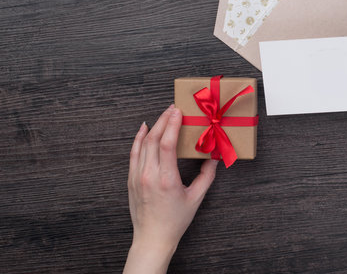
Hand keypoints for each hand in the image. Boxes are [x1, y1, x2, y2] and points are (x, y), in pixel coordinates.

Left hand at [124, 105, 217, 273]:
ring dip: (152, 127)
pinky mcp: (131, 180)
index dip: (172, 125)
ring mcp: (137, 177)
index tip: (177, 112)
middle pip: (154, 139)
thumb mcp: (196, 198)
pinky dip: (138, 139)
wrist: (152, 237)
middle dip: (163, 120)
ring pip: (142, 144)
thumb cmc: (175, 220)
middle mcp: (149, 176)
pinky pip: (134, 153)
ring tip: (162, 115)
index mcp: (167, 179)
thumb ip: (207, 176)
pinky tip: (144, 129)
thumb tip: (215, 158)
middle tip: (172, 109)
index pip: (167, 144)